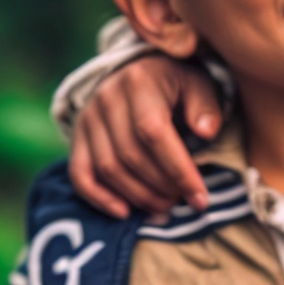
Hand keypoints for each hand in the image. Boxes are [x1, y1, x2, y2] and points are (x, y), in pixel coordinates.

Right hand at [70, 55, 219, 217]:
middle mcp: (107, 99)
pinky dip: (99, 198)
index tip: (200, 198)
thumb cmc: (175, 83)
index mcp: (139, 82)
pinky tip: (125, 212)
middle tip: (183, 202)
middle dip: (160, 187)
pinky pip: (80, 173)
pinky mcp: (77, 136)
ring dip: (137, 195)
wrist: (137, 72)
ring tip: (164, 207)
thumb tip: (206, 132)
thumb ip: (205, 106)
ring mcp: (87, 118)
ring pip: (107, 168)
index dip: (178, 170)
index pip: (155, 134)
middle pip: (130, 155)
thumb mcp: (197, 84)